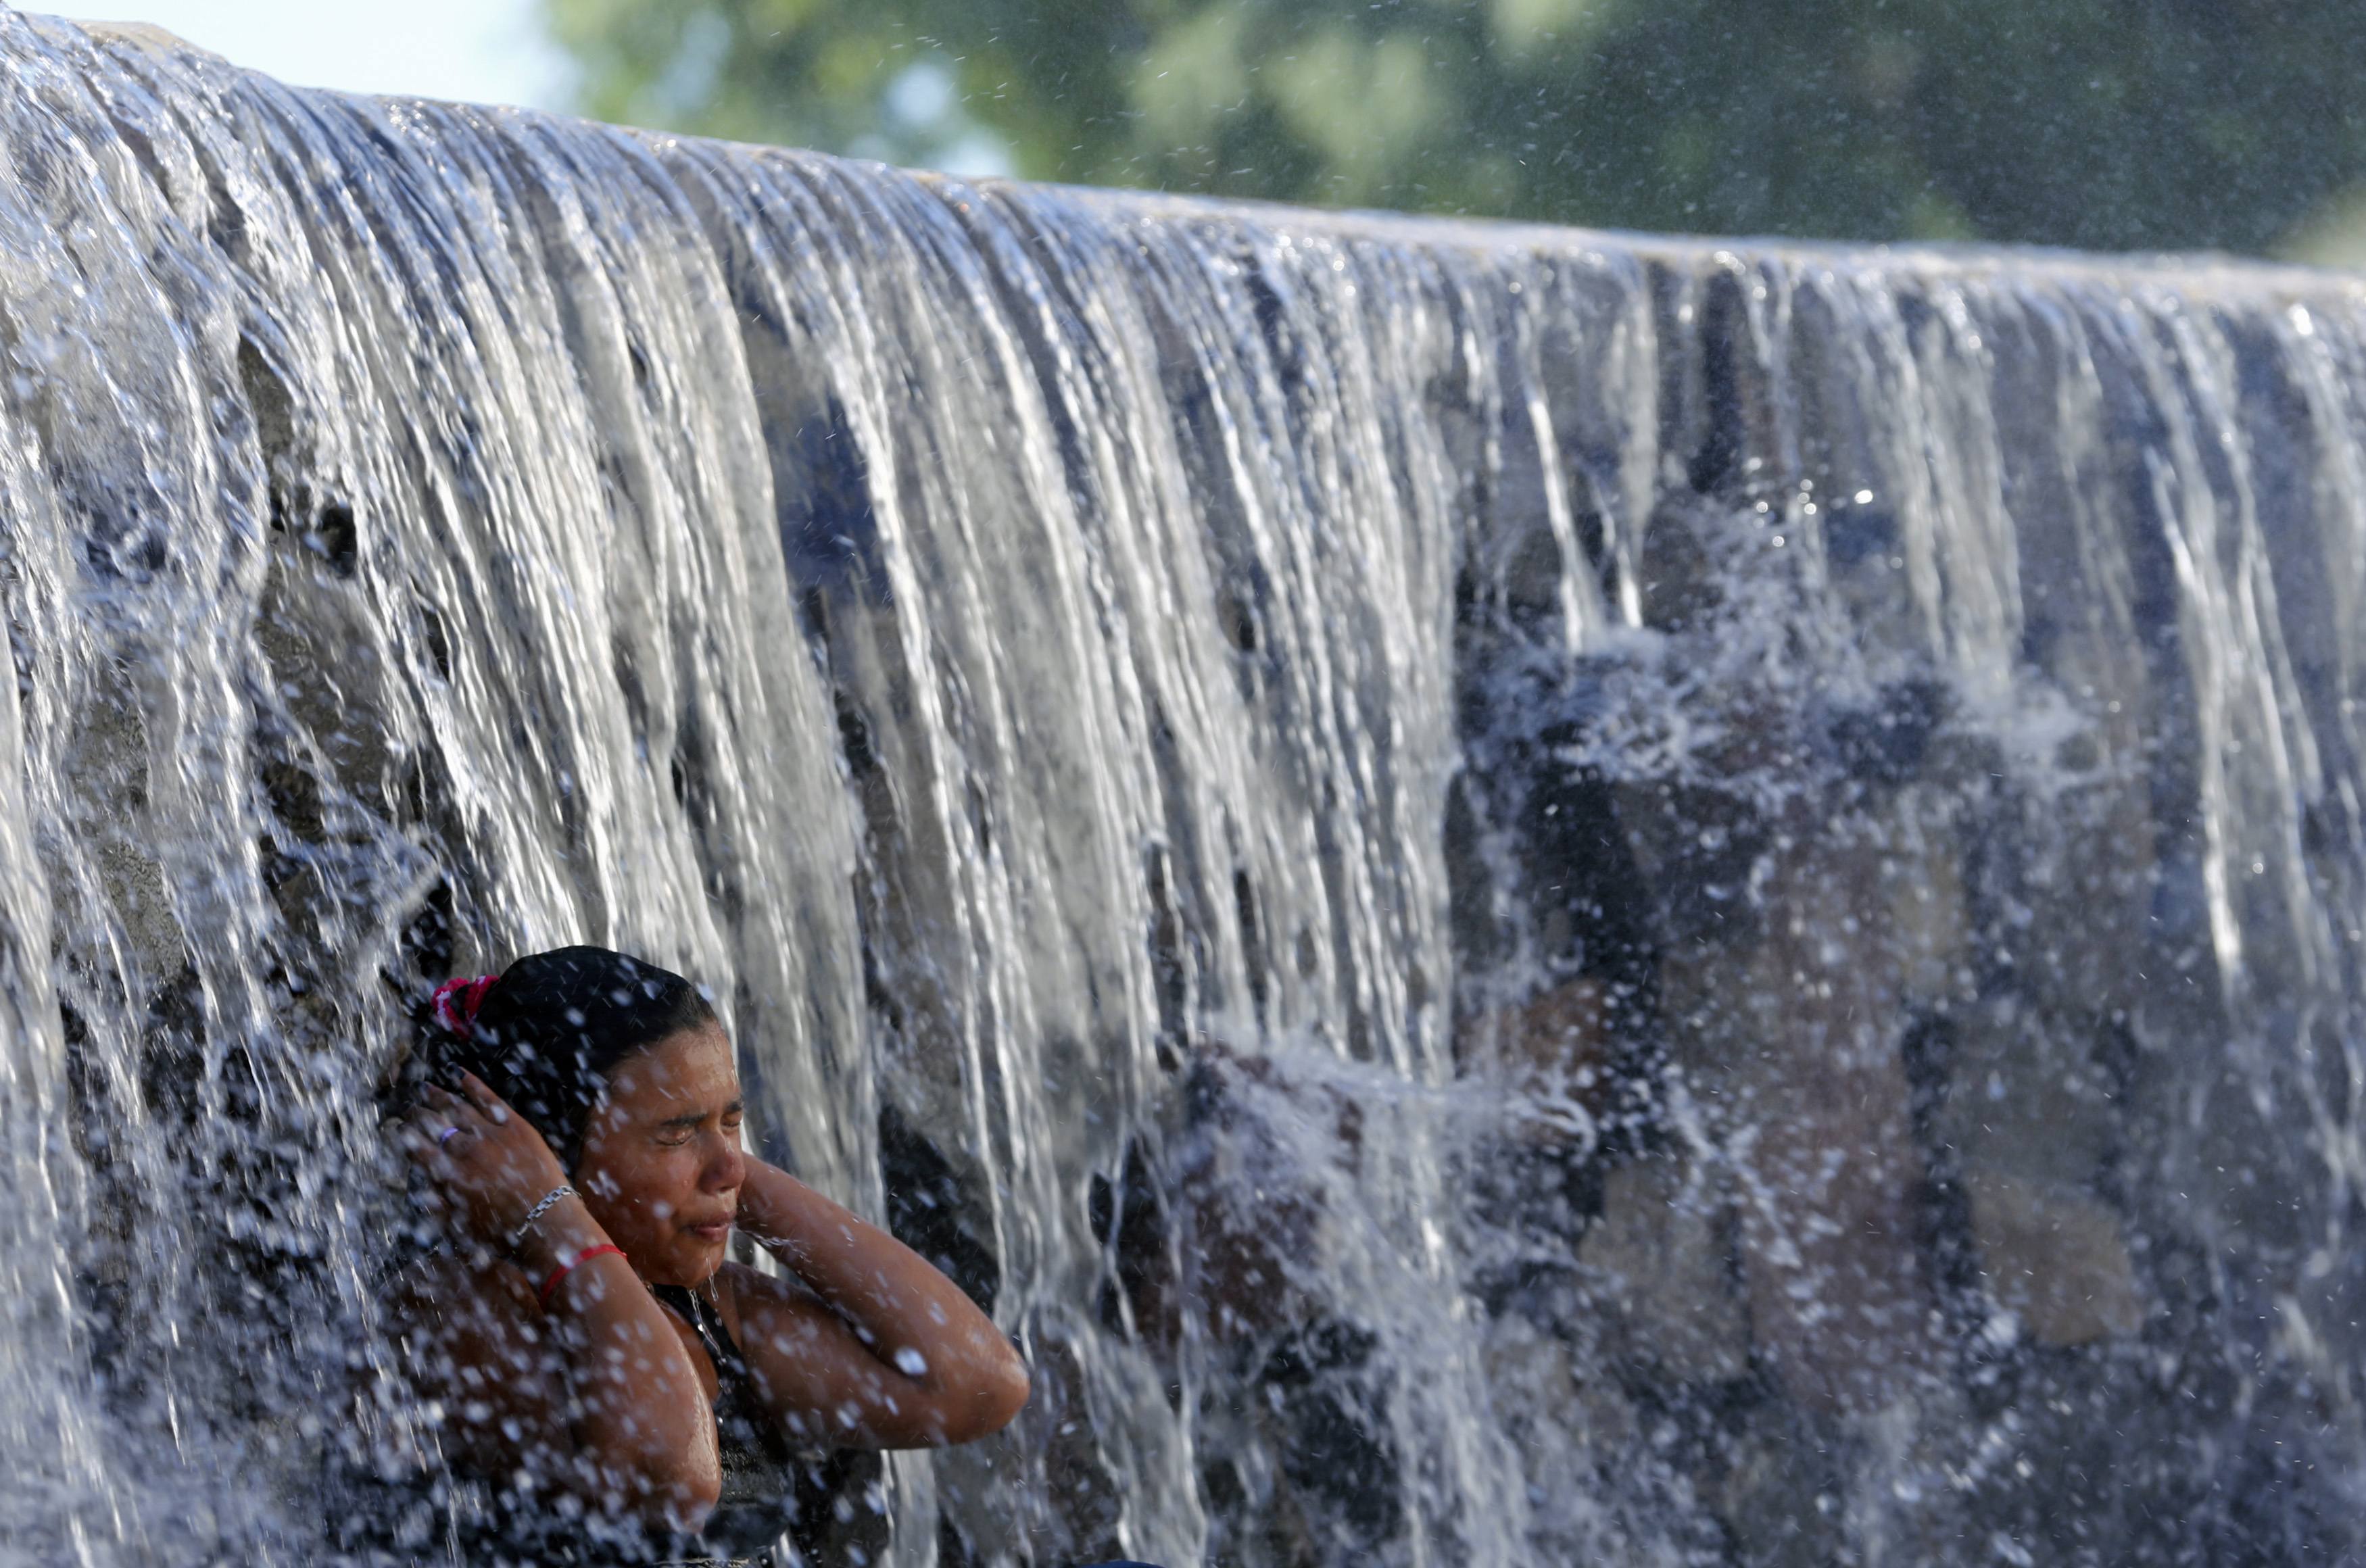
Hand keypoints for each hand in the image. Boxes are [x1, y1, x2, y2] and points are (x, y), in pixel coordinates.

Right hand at [397, 1072, 569, 1252]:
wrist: (547, 1222)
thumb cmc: (503, 1233)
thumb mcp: (461, 1228)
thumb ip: (437, 1207)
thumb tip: (420, 1189)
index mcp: (449, 1177)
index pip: (418, 1149)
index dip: (405, 1137)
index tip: (398, 1130)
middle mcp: (466, 1152)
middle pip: (435, 1126)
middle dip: (419, 1115)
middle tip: (410, 1109)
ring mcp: (491, 1136)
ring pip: (458, 1109)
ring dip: (440, 1097)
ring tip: (427, 1090)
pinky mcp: (516, 1127)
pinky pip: (490, 1101)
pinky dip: (474, 1087)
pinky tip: (461, 1076)